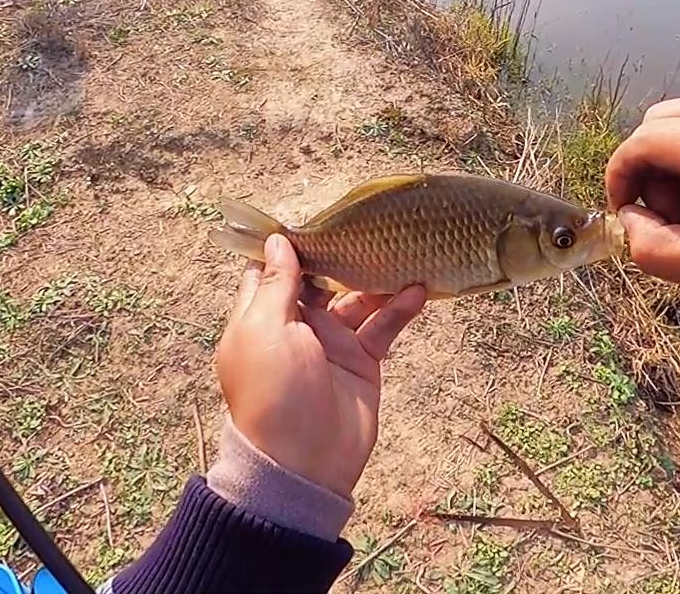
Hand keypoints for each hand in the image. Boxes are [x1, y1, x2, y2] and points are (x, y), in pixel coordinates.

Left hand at [215, 234, 427, 497]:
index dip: (290, 245)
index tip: (314, 216)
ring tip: (403, 249)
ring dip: (376, 277)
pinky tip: (419, 289)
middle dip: (340, 253)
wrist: (305, 463)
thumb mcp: (265, 330)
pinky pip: (382, 326)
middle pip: (319, 279)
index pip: (272, 271)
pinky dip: (399, 307)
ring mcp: (330, 343)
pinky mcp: (362, 361)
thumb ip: (277, 285)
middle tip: (367, 222)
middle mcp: (294, 326)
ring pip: (355, 299)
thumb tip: (279, 242)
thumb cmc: (274, 393)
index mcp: (260, 318)